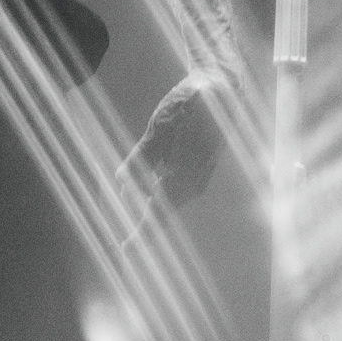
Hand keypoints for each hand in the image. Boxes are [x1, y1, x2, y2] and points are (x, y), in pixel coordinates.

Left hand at [115, 64, 239, 236]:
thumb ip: (141, 158)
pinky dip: (161, 184)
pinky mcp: (201, 167)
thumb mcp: (159, 130)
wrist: (221, 90)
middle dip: (140, 208)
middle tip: (121, 202)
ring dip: (149, 195)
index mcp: (182, 179)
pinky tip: (152, 174)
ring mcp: (200, 177)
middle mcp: (193, 185)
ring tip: (131, 189)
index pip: (157, 215)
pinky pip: (177, 185)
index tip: (125, 249)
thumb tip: (120, 181)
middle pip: (162, 207)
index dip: (140, 234)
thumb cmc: (188, 107)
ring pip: (169, 196)